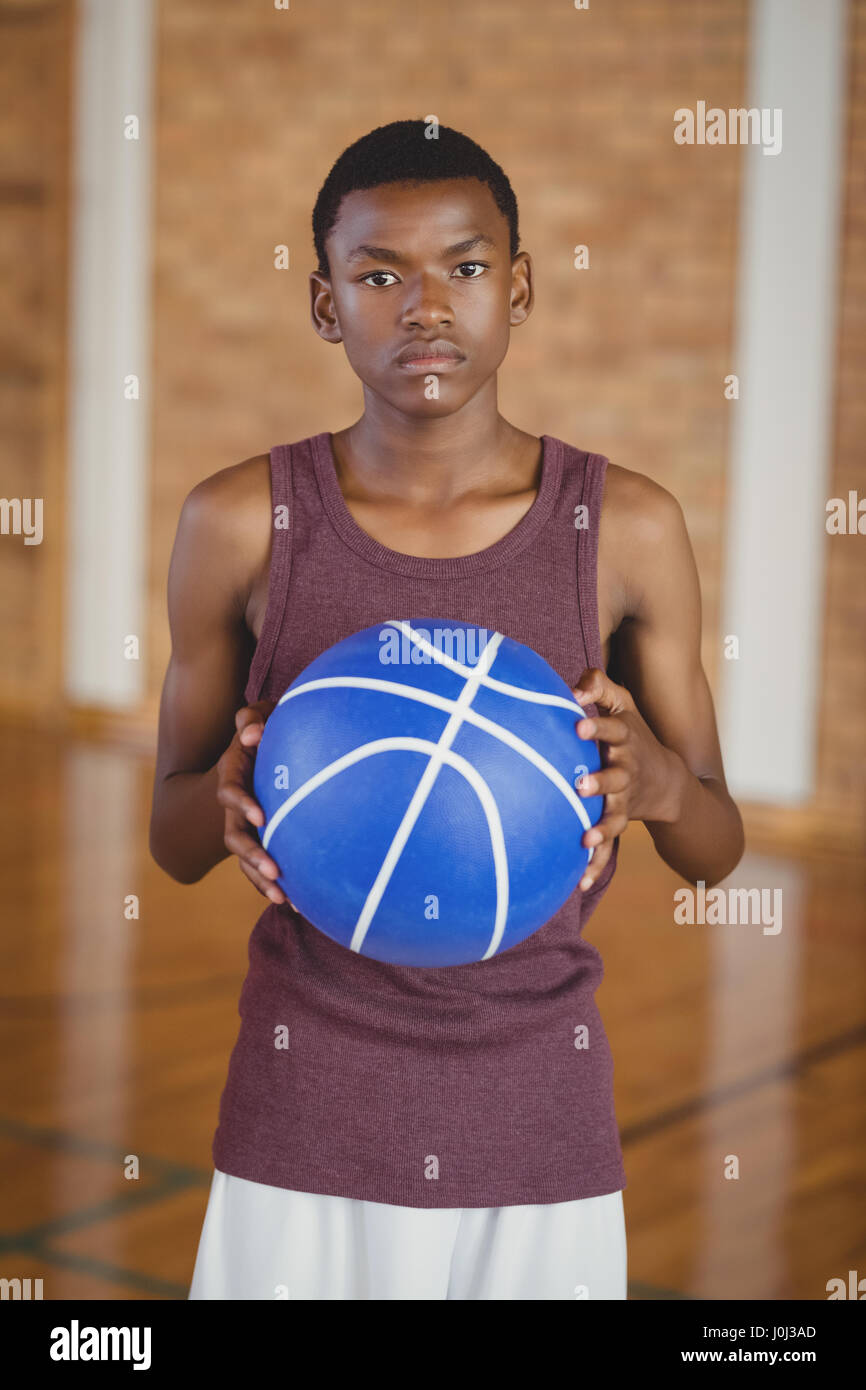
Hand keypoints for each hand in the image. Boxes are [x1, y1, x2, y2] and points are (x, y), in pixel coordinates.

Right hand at [216, 698, 294, 906]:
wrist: (265, 745)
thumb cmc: (265, 725)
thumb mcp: (258, 714)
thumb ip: (252, 717)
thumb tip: (252, 732)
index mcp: (233, 776)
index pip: (229, 794)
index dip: (242, 805)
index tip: (261, 817)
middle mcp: (236, 806)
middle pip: (234, 836)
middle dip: (253, 856)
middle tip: (275, 872)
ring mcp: (247, 825)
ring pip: (245, 859)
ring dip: (260, 880)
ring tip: (283, 898)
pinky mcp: (261, 837)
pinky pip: (261, 866)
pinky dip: (274, 884)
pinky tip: (297, 903)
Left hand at [572, 667, 680, 890]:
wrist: (667, 780)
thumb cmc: (631, 733)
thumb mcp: (622, 703)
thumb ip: (598, 685)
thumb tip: (572, 687)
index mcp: (624, 740)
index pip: (612, 731)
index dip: (597, 729)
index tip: (578, 727)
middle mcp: (626, 771)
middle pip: (615, 776)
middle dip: (600, 781)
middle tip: (580, 785)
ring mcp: (624, 799)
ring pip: (613, 814)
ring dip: (601, 827)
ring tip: (584, 838)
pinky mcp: (619, 822)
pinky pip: (608, 845)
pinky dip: (596, 864)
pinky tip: (580, 882)